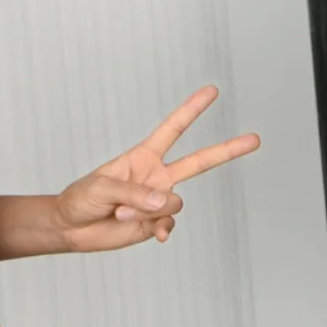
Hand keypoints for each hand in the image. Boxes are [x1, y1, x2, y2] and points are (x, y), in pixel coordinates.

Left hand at [52, 85, 260, 252]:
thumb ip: (134, 193)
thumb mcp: (102, 188)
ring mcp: (158, 202)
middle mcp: (157, 177)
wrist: (71, 228)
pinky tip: (156, 235)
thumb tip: (166, 203)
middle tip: (255, 139)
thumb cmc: (82, 199)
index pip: (173, 129)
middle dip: (227, 150)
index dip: (191, 110)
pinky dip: (162, 229)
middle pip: (199, 162)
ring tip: (120, 213)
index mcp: (143, 157)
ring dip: (147, 210)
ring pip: (174, 203)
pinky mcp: (154, 225)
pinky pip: (169, 225)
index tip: (212, 91)